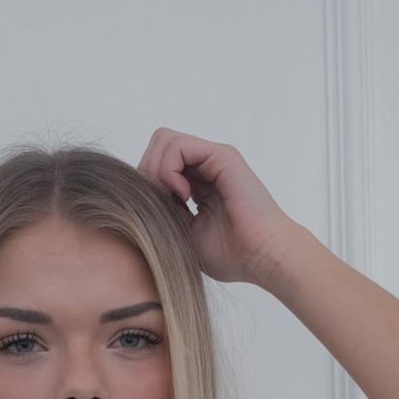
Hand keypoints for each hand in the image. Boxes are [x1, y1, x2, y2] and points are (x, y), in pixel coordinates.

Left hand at [137, 130, 295, 285]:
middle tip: (160, 205)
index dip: (146, 187)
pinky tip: (179, 194)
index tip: (155, 214)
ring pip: (163, 141)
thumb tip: (134, 199)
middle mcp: (205, 167)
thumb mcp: (183, 235)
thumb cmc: (232, 255)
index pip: (156, 166)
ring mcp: (213, 159)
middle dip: (147, 175)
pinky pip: (177, 145)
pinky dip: (167, 169)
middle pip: (156, 149)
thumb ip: (162, 213)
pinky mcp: (221, 156)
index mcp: (197, 185)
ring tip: (171, 200)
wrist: (263, 256)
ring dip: (156, 171)